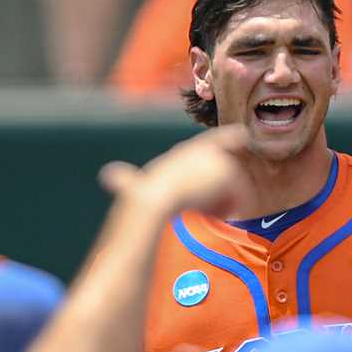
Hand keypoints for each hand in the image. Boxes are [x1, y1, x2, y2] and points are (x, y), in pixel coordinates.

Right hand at [99, 125, 246, 218]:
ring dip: (223, 205)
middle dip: (222, 197)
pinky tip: (215, 216)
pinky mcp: (227, 172)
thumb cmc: (137, 198)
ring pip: (232, 190)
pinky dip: (229, 209)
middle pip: (227, 177)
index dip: (232, 137)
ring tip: (207, 215)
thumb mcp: (135, 185)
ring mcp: (218, 159)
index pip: (217, 139)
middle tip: (209, 212)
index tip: (244, 136)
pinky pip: (239, 197)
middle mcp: (205, 150)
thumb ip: (125, 180)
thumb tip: (107, 176)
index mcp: (187, 152)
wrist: (152, 201)